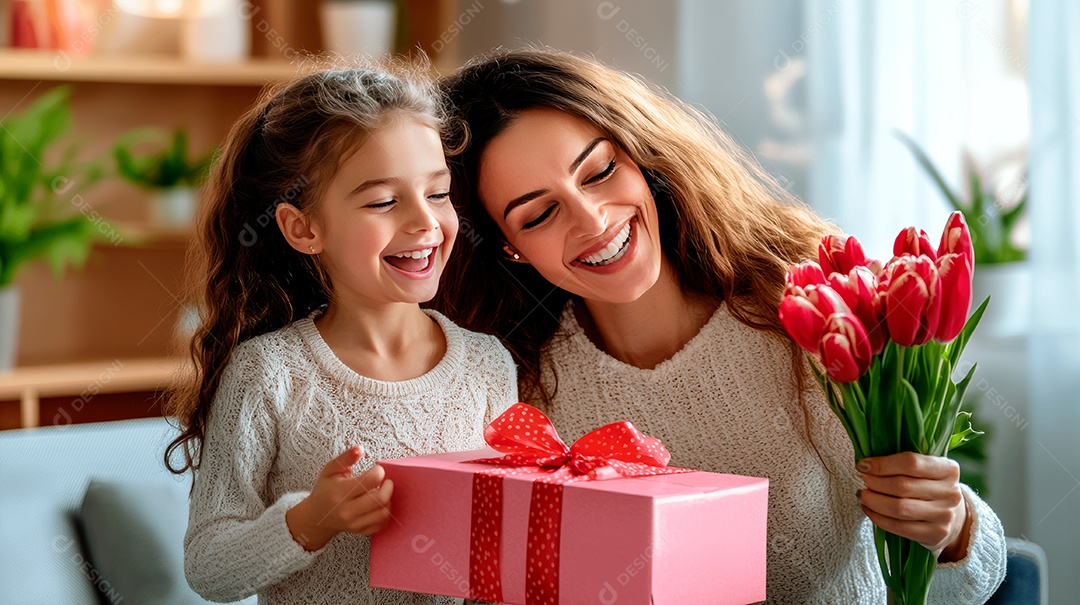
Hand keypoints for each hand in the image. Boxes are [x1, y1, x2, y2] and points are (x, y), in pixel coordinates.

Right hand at [285, 446, 394, 551]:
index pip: (370, 480)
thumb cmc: (325, 490)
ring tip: (382, 491)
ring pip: (384, 512)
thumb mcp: (330, 470)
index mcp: (340, 492)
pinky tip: (381, 504)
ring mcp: (354, 523)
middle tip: (386, 480)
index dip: (378, 471)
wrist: (317, 516)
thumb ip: (346, 458)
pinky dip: (386, 512)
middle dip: (389, 486)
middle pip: (380, 498)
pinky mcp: (361, 531)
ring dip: (389, 499)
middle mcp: (347, 510)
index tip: (377, 469)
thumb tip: (359, 448)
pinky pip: (382, 524)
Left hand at [856, 452, 971, 561]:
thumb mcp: (925, 470)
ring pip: (898, 508)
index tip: (862, 465)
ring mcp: (944, 515)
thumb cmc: (929, 486)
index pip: (910, 463)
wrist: (951, 516)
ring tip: (863, 495)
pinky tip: (869, 509)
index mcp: (948, 469)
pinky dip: (878, 518)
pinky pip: (899, 527)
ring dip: (873, 501)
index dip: (882, 464)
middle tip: (863, 480)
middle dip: (875, 482)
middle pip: (902, 486)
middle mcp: (950, 492)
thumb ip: (902, 463)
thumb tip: (866, 464)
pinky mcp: (936, 534)